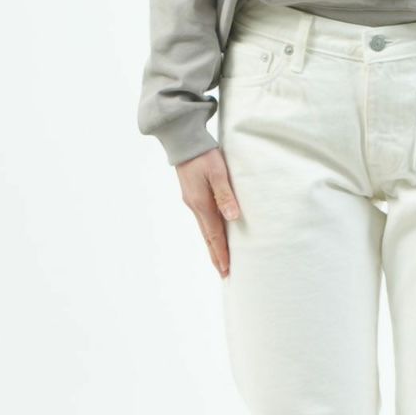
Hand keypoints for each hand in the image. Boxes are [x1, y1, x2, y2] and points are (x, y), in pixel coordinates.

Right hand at [176, 148, 239, 277]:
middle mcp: (195, 207)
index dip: (221, 254)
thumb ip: (225, 194)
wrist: (183, 140)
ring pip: (205, 230)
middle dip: (217, 257)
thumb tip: (232, 218)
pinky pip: (203, 221)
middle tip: (224, 274)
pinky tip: (214, 237)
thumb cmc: (203, 154)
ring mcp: (192, 202)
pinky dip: (210, 234)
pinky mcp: (193, 196)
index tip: (227, 271)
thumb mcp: (217, 172)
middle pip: (208, 238)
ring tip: (221, 261)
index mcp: (201, 204)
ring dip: (213, 247)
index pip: (214, 236)